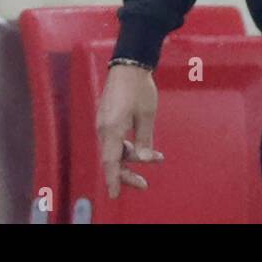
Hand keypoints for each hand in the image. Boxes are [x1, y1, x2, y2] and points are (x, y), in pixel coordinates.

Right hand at [95, 64, 163, 198]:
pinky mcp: (106, 119)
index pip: (111, 162)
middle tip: (144, 184)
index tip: (115, 195)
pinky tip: (144, 147)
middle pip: (112, 159)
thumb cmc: (139, 88)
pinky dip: (127, 147)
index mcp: (112, 129)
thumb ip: (144, 139)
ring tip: (157, 159)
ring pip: (114, 150)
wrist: (128, 65)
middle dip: (127, 173)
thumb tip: (145, 159)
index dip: (113, 180)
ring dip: (132, 158)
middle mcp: (103, 129)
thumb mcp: (147, 115)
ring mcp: (103, 124)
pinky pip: (114, 140)